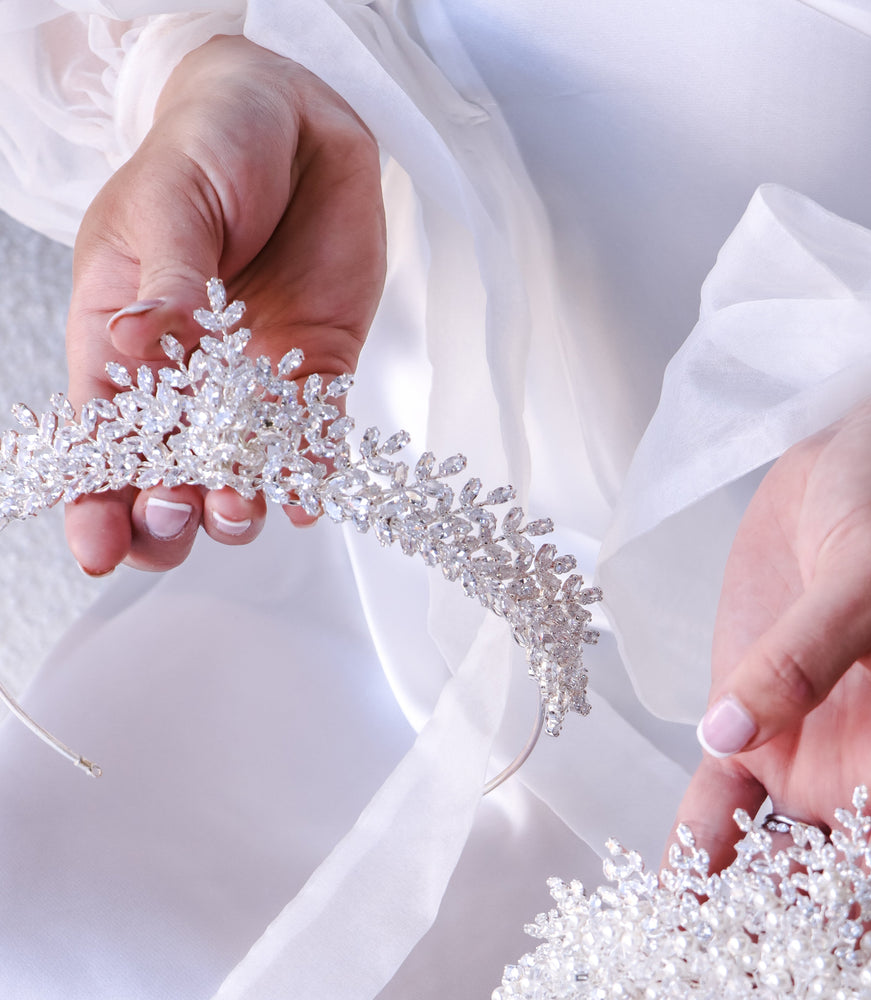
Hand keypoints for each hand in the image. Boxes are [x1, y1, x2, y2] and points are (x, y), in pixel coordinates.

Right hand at [66, 34, 384, 574]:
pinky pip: (313, 441)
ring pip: (238, 472)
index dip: (95, 502)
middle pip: (164, 476)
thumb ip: (164, 283)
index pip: (100, 439)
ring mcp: (252, 383)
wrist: (298, 120)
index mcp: (121, 340)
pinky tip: (306, 500)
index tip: (99, 551)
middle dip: (164, 516)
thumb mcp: (171, 204)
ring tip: (235, 511)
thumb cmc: (210, 146)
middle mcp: (184, 379)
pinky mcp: (317, 373)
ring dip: (234, 505)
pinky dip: (310, 475)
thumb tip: (134, 344)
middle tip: (174, 518)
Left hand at [652, 378, 870, 999]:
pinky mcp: (754, 730)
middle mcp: (869, 776)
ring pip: (766, 883)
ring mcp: (809, 759)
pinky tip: (662, 931)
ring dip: (727, 957)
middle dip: (793, 991)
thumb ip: (807, 652)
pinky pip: (716, 819)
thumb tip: (730, 732)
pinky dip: (689, 875)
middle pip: (833, 910)